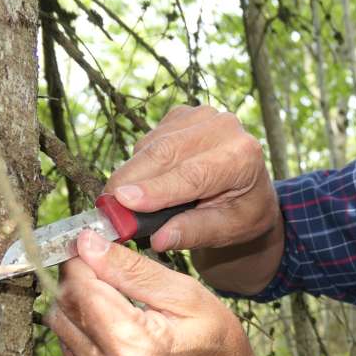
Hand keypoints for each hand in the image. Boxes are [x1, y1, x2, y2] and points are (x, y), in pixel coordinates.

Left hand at [46, 229, 286, 355]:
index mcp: (138, 348)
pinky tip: (115, 333)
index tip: (91, 245)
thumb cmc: (218, 344)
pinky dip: (86, 335)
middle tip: (106, 270)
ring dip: (80, 308)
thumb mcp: (187, 296)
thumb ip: (133, 270)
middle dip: (79, 282)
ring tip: (117, 303)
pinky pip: (71, 354)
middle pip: (64, 310)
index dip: (80, 262)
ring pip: (61, 331)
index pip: (80, 291)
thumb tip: (87, 244)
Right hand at [105, 105, 277, 252]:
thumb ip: (193, 233)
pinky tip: (147, 184)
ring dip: (131, 176)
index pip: (193, 173)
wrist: (250, 190)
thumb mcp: (226, 231)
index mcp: (243, 157)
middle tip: (105, 210)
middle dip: (130, 181)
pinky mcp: (182, 115)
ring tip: (126, 206)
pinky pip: (148, 141)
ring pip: (151, 146)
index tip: (122, 201)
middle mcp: (224, 127)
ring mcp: (202, 116)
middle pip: (165, 153)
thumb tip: (158, 239)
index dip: (155, 188)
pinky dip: (139, 165)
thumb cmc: (241, 214)